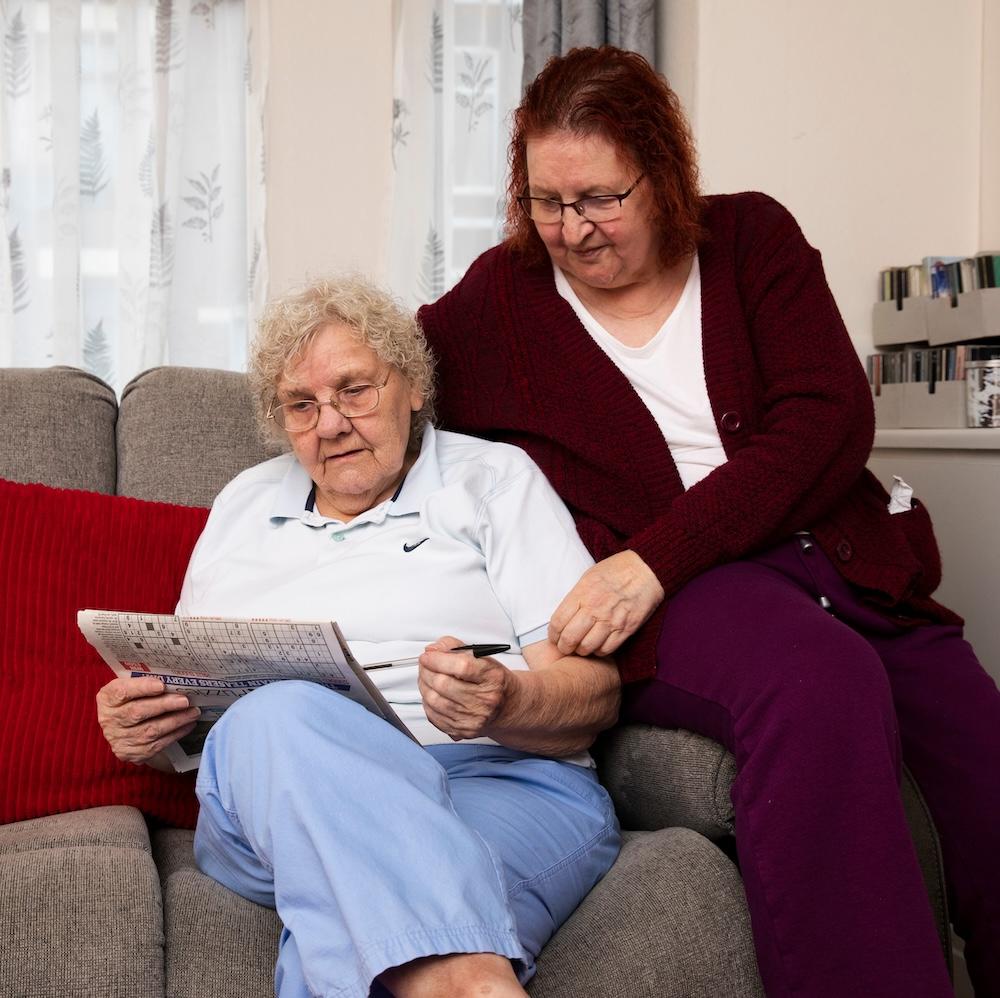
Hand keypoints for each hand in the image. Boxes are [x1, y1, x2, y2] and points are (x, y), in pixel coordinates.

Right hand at [96, 676, 199, 764]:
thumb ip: (144, 682)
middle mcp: (110, 720)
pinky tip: (188, 725)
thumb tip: (173, 679)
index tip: (161, 685)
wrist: (122, 728)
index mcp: (108, 698)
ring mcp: (120, 739)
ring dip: (176, 721)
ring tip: (193, 712)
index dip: (142, 688)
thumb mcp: (130, 687)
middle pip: (137, 713)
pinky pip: (157, 745)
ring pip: (150, 731)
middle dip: (164, 705)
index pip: (122, 692)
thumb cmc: (132, 700)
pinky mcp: (132, 753)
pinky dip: (175, 734)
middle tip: (185, 700)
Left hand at [418, 637, 510, 741]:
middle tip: (425, 665)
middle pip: (443, 684)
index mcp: (492, 677)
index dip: (438, 659)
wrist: (508, 707)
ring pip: (434, 700)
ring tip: (427, 678)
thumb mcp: (481, 656)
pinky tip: (433, 694)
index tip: (427, 656)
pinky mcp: (463, 730)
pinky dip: (427, 703)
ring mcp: (474, 718)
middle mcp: (485, 700)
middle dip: (426, 671)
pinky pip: (433, 716)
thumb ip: (454, 647)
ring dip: (424, 686)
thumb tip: (431, 650)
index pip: (461, 666)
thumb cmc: (493, 680)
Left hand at [548, 550, 664, 655]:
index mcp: (582, 594)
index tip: (554, 637)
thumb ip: (575, 597)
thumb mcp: (588, 577)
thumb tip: (564, 617)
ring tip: (581, 647)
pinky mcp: (626, 629)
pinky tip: (597, 645)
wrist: (645, 570)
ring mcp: (611, 620)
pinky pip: (606, 649)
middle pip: (570, 638)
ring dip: (581, 651)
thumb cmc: (615, 570)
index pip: (558, 622)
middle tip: (565, 647)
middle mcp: (595, 608)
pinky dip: (599, 651)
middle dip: (563, 647)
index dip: (553, 634)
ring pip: (587, 647)